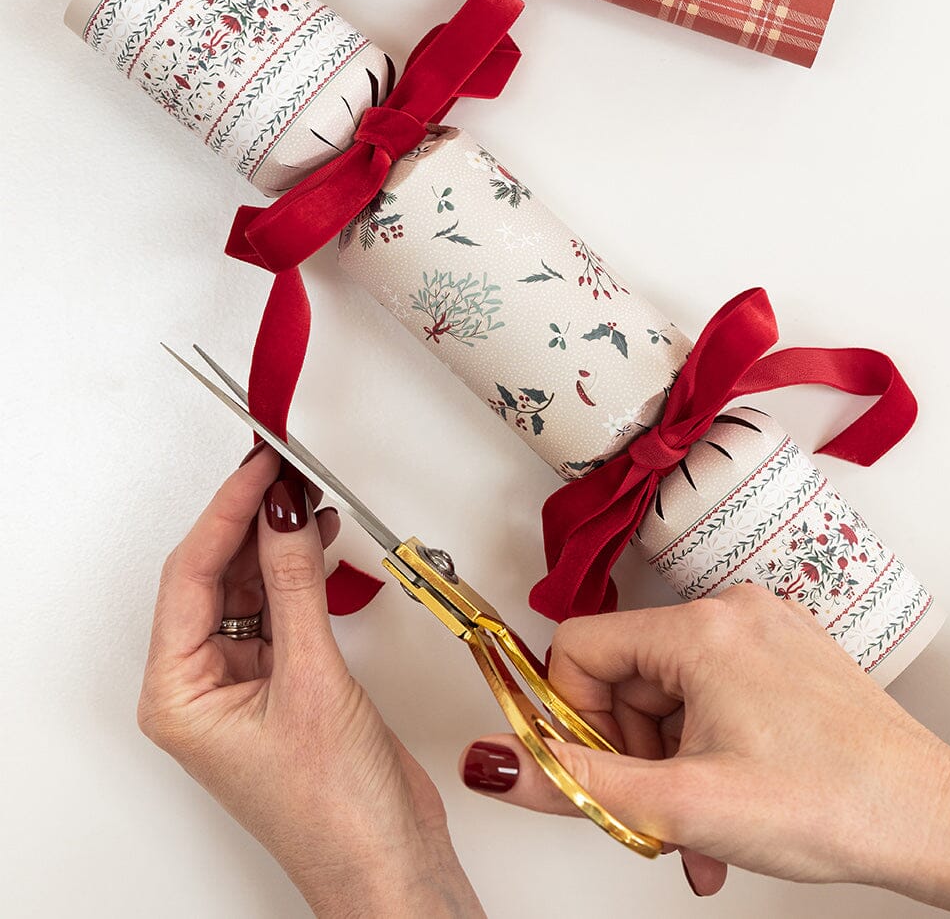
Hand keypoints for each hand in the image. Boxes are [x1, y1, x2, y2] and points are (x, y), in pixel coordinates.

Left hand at [138, 446, 483, 918]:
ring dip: (278, 541)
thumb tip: (282, 512)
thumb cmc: (337, 812)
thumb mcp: (313, 681)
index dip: (225, 512)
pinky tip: (319, 541)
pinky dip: (300, 569)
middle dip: (250, 519)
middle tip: (283, 468)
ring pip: (248, 585)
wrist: (389, 866)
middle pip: (213, 574)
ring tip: (308, 496)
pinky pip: (280, 605)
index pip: (189, 576)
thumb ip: (297, 586)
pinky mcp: (283, 681)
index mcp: (178, 695)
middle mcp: (200, 687)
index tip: (258, 466)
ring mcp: (242, 683)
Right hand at [461, 584, 949, 914]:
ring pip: (670, 695)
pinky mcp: (785, 658)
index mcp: (702, 627)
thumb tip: (496, 763)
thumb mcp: (683, 802)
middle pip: (626, 675)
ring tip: (695, 830)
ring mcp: (764, 633)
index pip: (581, 647)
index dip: (570, 716)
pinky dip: (703, 750)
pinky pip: (712, 695)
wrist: (932, 821)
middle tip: (650, 814)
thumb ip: (576, 783)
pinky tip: (722, 807)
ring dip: (667, 765)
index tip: (587, 771)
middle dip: (628, 755)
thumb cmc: (834, 802)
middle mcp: (732, 612)